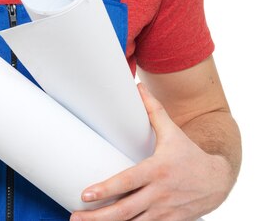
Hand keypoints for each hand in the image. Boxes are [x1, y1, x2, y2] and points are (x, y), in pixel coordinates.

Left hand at [70, 84, 232, 220]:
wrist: (217, 180)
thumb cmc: (188, 154)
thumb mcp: (171, 132)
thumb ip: (153, 110)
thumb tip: (138, 86)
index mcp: (156, 170)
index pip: (127, 182)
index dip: (106, 190)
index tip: (85, 194)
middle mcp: (159, 194)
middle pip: (125, 210)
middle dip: (99, 216)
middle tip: (75, 216)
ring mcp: (164, 212)